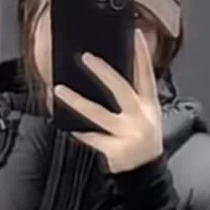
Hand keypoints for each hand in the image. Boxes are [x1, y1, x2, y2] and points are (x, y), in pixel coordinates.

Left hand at [53, 28, 162, 173]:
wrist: (145, 174)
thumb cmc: (142, 141)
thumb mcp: (148, 117)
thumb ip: (135, 97)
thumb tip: (111, 72)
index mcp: (150, 107)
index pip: (147, 75)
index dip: (142, 54)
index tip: (133, 34)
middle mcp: (140, 119)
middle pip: (121, 90)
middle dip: (103, 72)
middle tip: (85, 56)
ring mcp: (127, 135)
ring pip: (98, 114)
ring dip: (76, 101)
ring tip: (58, 90)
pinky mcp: (115, 151)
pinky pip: (92, 137)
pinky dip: (80, 131)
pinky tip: (66, 124)